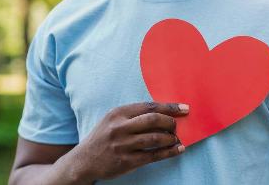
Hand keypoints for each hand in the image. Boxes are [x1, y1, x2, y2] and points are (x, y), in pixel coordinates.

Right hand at [67, 102, 188, 182]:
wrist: (84, 160)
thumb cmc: (103, 137)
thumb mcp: (112, 120)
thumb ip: (132, 115)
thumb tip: (163, 113)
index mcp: (117, 113)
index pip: (148, 106)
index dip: (169, 107)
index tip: (184, 108)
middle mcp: (119, 127)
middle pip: (153, 120)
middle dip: (170, 122)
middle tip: (177, 125)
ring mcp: (123, 145)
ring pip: (155, 138)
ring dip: (171, 138)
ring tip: (176, 138)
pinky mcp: (126, 161)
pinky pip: (153, 155)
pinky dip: (169, 152)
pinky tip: (178, 149)